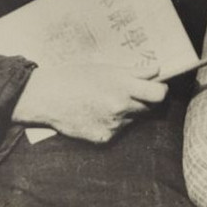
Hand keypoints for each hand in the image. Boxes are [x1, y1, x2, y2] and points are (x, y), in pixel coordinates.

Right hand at [11, 59, 167, 142]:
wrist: (46, 97)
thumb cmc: (75, 77)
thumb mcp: (105, 69)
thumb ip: (133, 72)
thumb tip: (157, 70)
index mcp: (122, 86)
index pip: (158, 94)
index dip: (160, 90)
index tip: (157, 87)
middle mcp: (121, 108)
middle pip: (149, 108)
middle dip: (145, 100)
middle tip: (131, 93)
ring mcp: (113, 125)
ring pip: (133, 119)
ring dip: (127, 112)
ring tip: (105, 101)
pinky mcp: (104, 138)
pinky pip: (117, 130)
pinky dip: (112, 123)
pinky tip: (95, 114)